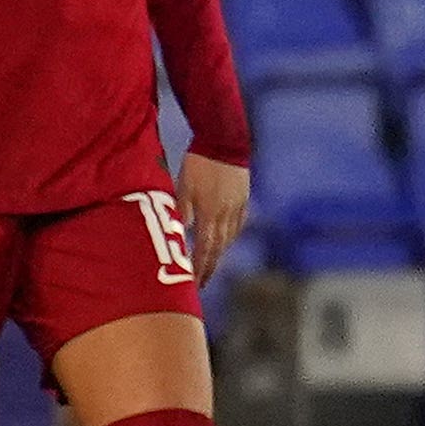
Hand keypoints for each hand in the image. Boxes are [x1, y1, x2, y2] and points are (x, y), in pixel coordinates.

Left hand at [177, 151, 249, 284]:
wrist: (224, 141)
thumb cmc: (198, 164)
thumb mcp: (184, 186)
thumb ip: (183, 210)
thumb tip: (181, 232)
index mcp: (211, 213)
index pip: (205, 248)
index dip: (200, 268)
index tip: (194, 284)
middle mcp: (227, 215)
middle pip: (219, 248)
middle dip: (210, 267)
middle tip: (202, 282)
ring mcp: (238, 207)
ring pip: (229, 237)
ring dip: (220, 253)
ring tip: (210, 265)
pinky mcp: (243, 199)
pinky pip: (237, 224)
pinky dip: (230, 236)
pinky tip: (225, 241)